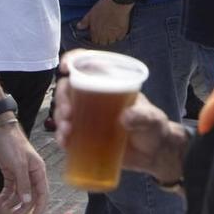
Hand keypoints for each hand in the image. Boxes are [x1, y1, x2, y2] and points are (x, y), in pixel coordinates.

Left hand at [0, 121, 47, 213]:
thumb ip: (23, 183)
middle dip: (22, 207)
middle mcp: (31, 173)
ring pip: (19, 193)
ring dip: (12, 202)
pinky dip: (5, 195)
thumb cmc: (12, 144)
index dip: (40, 206)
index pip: (42, 192)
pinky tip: (0, 200)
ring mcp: (20, 173)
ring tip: (2, 207)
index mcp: (38, 170)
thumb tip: (27, 201)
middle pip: (30, 195)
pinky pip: (10, 188)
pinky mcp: (10, 171)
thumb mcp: (18, 164)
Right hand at [54, 72, 187, 179]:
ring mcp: (89, 116)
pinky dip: (62, 136)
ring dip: (60, 118)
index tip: (65, 67)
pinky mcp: (85, 136)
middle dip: (63, 99)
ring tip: (67, 132)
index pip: (89, 64)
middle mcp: (96, 96)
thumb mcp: (152, 118)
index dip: (74, 60)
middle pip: (69, 88)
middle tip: (68, 114)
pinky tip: (64, 142)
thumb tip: (125, 118)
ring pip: (65, 110)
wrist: (154, 154)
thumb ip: (142, 117)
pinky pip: (67, 133)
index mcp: (110, 83)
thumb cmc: (154, 127)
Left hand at [82, 0, 131, 45]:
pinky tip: (119, 31)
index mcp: (95, 31)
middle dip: (103, 40)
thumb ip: (85, 21)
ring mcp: (113, 34)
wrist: (117, 1)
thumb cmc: (103, 6)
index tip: (98, 35)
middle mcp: (103, 35)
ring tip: (112, 34)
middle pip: (103, 43)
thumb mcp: (91, 13)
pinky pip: (120, 38)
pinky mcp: (122, 32)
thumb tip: (78, 27)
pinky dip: (119, 36)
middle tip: (105, 34)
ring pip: (111, 42)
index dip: (96, 39)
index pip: (94, 41)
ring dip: (111, 39)